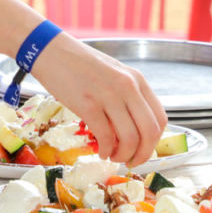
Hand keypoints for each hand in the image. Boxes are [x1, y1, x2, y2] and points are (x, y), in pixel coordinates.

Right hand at [30, 34, 167, 166]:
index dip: (154, 141)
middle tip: (131, 161)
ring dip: (123, 155)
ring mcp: (108, 95)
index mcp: (136, 79)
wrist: (51, 51)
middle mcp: (127, 87)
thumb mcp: (113, 74)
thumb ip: (126, 97)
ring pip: (130, 139)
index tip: (144, 149)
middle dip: (142, 154)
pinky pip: (106, 137)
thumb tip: (133, 131)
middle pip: (149, 132)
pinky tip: (101, 151)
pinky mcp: (88, 105)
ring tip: (113, 155)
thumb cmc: (79, 64)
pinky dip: (106, 151)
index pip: (159, 118)